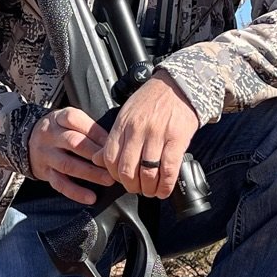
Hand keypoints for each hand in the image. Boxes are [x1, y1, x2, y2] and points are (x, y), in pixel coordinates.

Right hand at [25, 107, 114, 205]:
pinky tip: (91, 197)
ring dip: (90, 173)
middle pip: (73, 142)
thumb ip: (87, 127)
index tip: (111, 143)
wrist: (25, 142)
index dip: (95, 132)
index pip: (75, 120)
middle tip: (113, 163)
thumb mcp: (67, 121)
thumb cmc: (58, 131)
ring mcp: (46, 155)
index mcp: (58, 118)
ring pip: (68, 164)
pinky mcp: (45, 173)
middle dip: (95, 154)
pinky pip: (60, 184)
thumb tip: (113, 141)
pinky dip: (76, 192)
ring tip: (108, 180)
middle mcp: (50, 136)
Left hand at [96, 72, 200, 199]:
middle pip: (127, 169)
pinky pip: (168, 169)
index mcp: (123, 124)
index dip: (114, 175)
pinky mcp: (177, 139)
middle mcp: (138, 130)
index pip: (110, 157)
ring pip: (147, 173)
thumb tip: (97, 159)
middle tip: (137, 189)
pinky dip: (165, 185)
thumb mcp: (127, 114)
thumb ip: (114, 137)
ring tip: (151, 191)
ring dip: (148, 189)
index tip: (122, 180)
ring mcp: (158, 135)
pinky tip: (164, 190)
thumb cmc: (152, 100)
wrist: (179, 85)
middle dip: (131, 186)